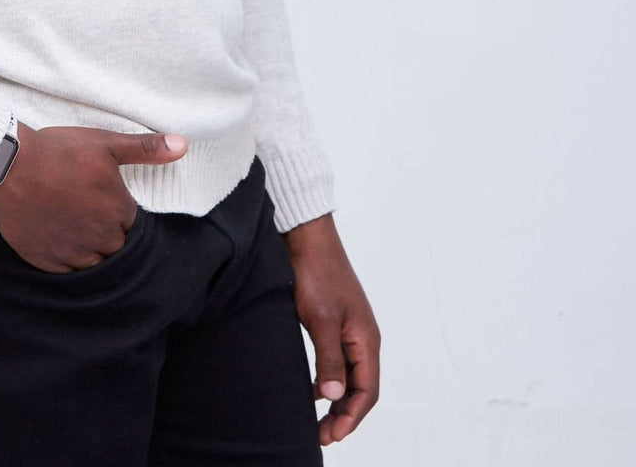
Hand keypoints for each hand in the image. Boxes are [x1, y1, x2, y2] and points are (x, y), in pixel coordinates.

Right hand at [0, 121, 188, 271]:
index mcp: (118, 212)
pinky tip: (56, 235)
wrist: (10, 166)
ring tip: (72, 223)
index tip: (103, 198)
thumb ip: (146, 149)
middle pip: (115, 246)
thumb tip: (183, 146)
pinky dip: (65, 256)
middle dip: (107, 232)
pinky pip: (66, 269)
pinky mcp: (47, 261)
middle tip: (86, 208)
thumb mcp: (106, 143)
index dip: (119, 211)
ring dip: (88, 248)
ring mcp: (72, 253)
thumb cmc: (60, 152)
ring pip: (93, 262)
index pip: (131, 224)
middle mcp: (100, 239)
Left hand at [282, 213, 380, 445]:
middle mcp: (362, 337)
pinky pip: (335, 361)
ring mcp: (347, 330)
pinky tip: (311, 388)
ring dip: (335, 399)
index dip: (351, 417)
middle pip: (360, 387)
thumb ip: (329, 358)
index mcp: (367, 339)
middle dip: (344, 414)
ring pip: (347, 375)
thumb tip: (334, 396)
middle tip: (321, 435)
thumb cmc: (317, 273)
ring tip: (316, 419)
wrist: (306, 238)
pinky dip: (327, 380)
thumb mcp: (321, 319)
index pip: (367, 391)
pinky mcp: (332, 323)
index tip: (332, 435)